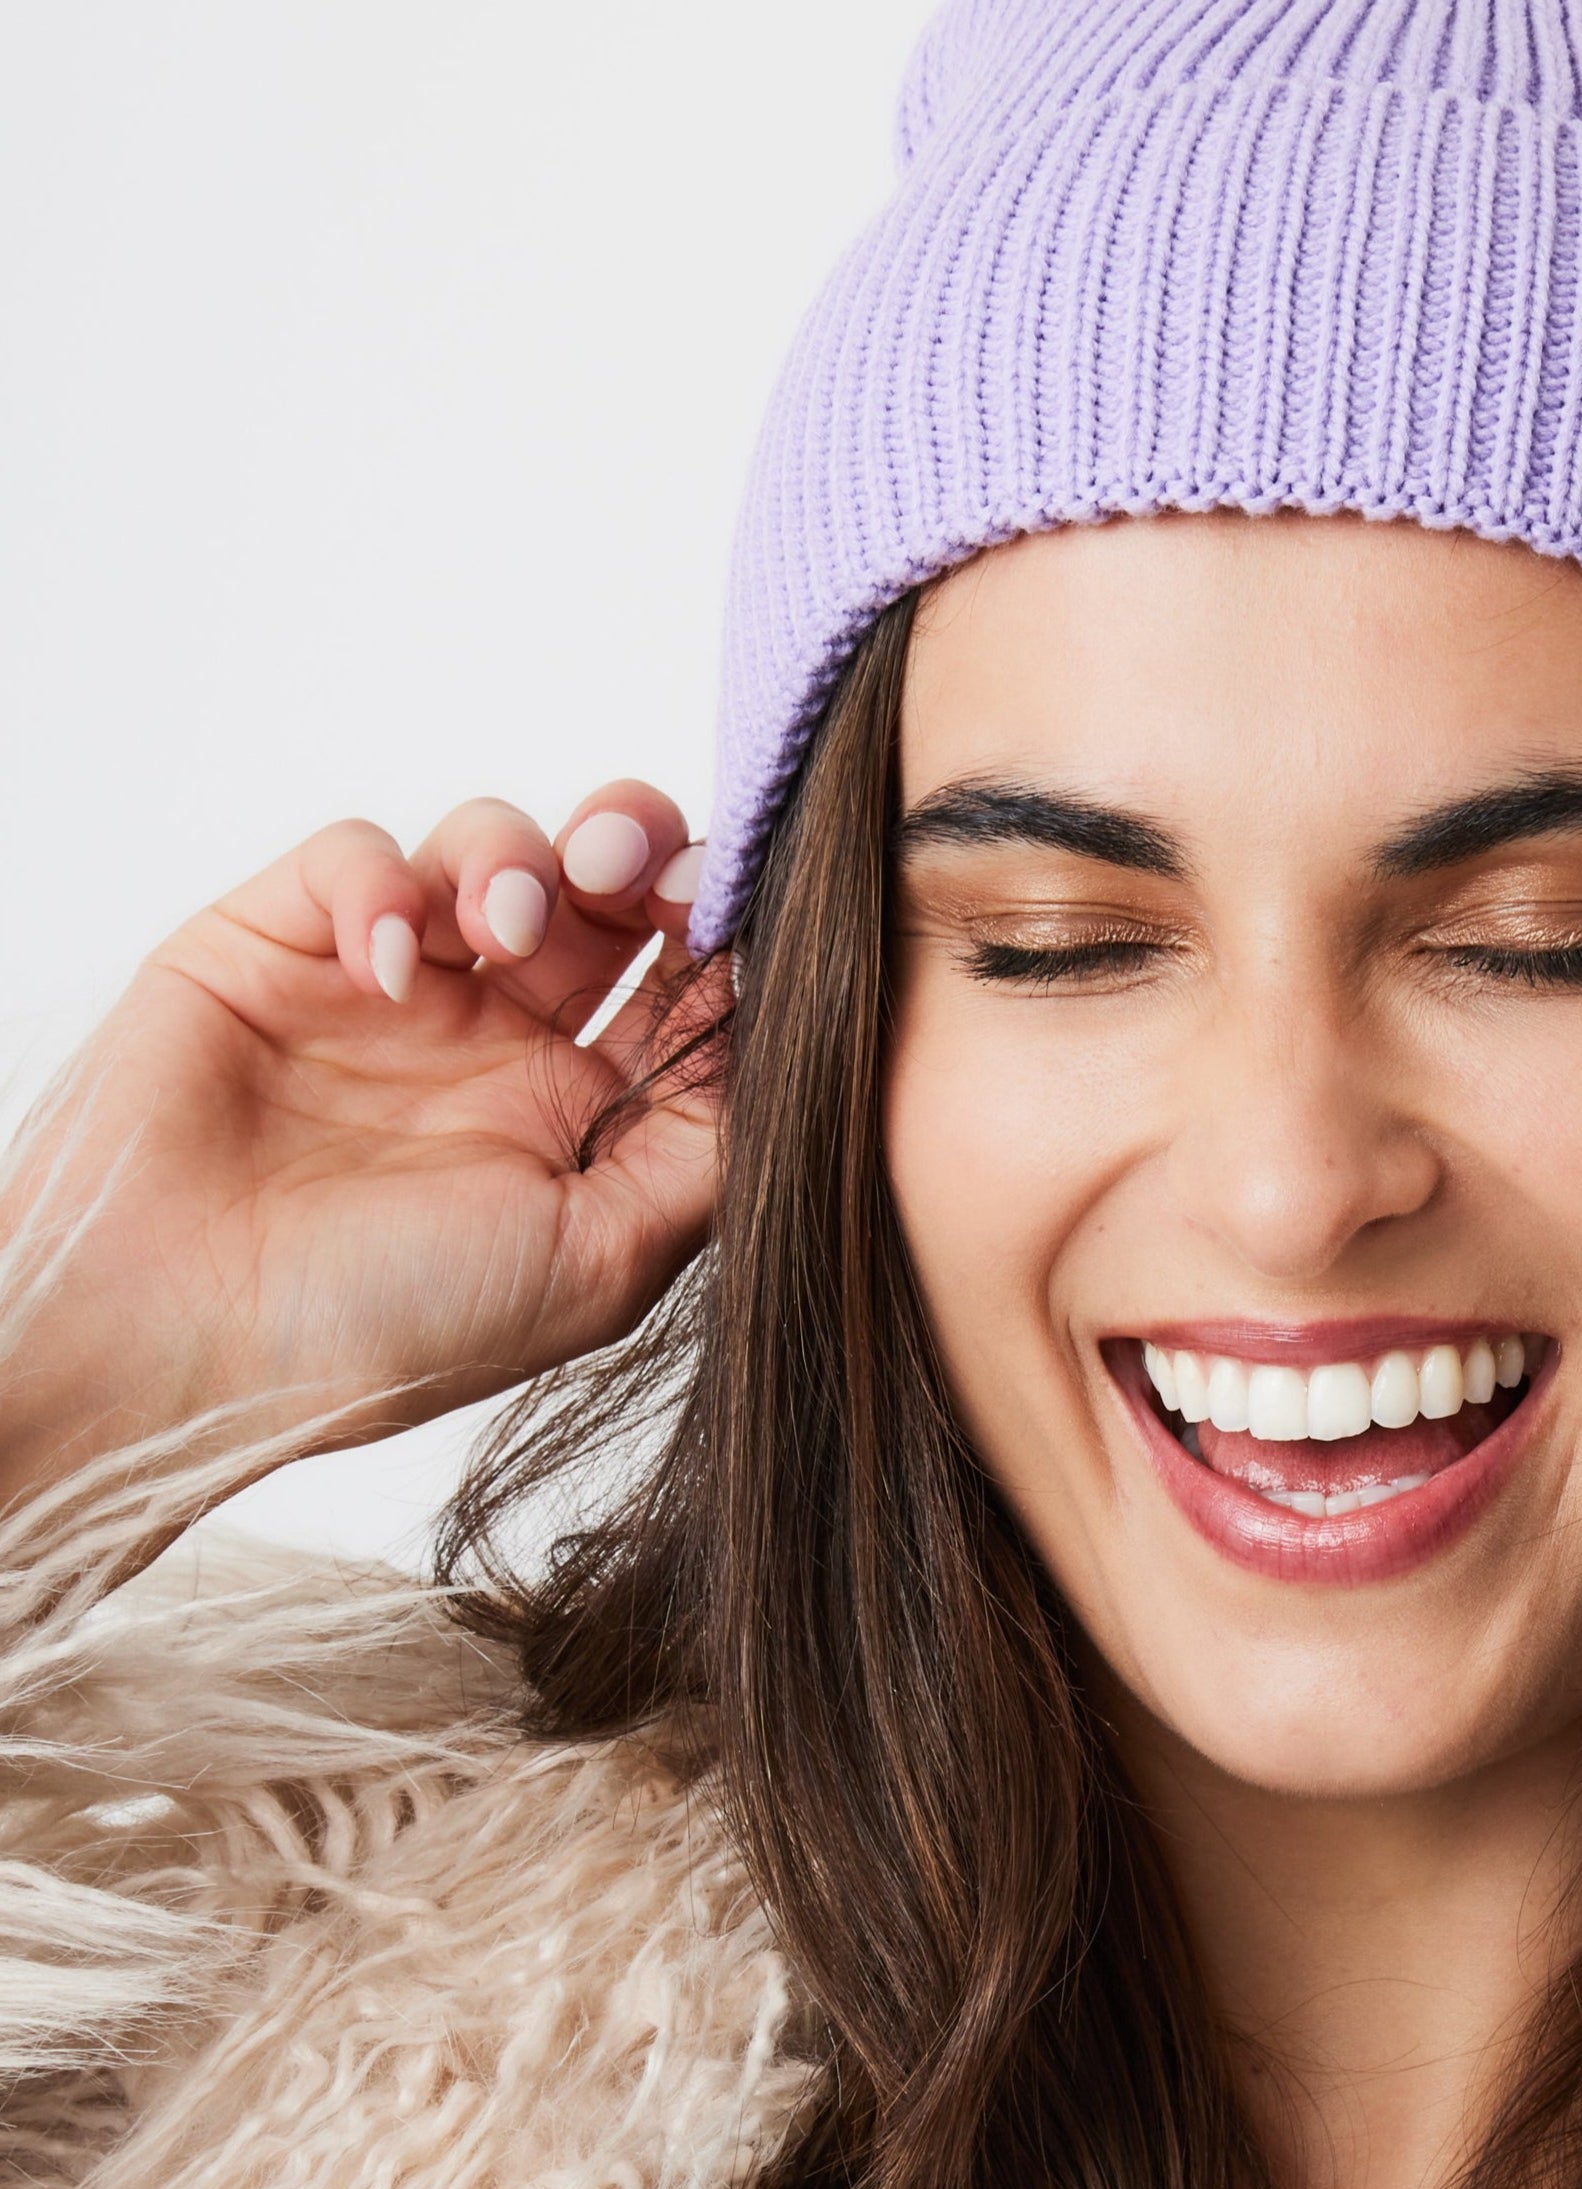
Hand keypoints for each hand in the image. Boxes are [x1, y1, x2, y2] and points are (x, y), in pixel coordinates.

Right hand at [0, 781, 724, 1506]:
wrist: (178, 1341)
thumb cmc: (385, 1331)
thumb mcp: (598, 1263)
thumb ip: (707, 1154)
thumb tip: (795, 1055)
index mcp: (583, 1116)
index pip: (684, 981)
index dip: (723, 930)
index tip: (741, 915)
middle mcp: (497, 1041)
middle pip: (606, 889)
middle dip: (637, 850)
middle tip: (633, 870)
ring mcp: (391, 987)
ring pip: (493, 847)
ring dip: (516, 860)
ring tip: (502, 928)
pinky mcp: (283, 944)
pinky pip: (359, 854)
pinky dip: (385, 881)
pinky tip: (383, 965)